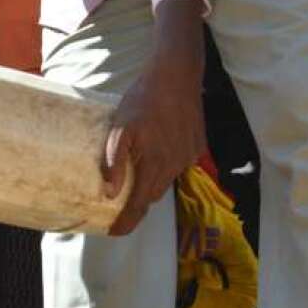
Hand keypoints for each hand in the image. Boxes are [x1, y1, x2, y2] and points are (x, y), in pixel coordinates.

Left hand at [104, 0, 205, 235]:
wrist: (177, 74)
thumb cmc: (144, 100)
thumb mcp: (120, 129)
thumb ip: (114, 162)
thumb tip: (109, 192)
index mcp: (154, 165)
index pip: (139, 205)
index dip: (126, 222)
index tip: (115, 232)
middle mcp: (175, 165)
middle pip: (152, 195)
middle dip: (137, 202)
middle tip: (119, 202)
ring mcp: (189, 156)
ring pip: (166, 179)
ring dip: (151, 181)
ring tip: (136, 173)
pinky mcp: (197, 145)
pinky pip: (178, 164)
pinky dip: (165, 164)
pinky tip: (156, 149)